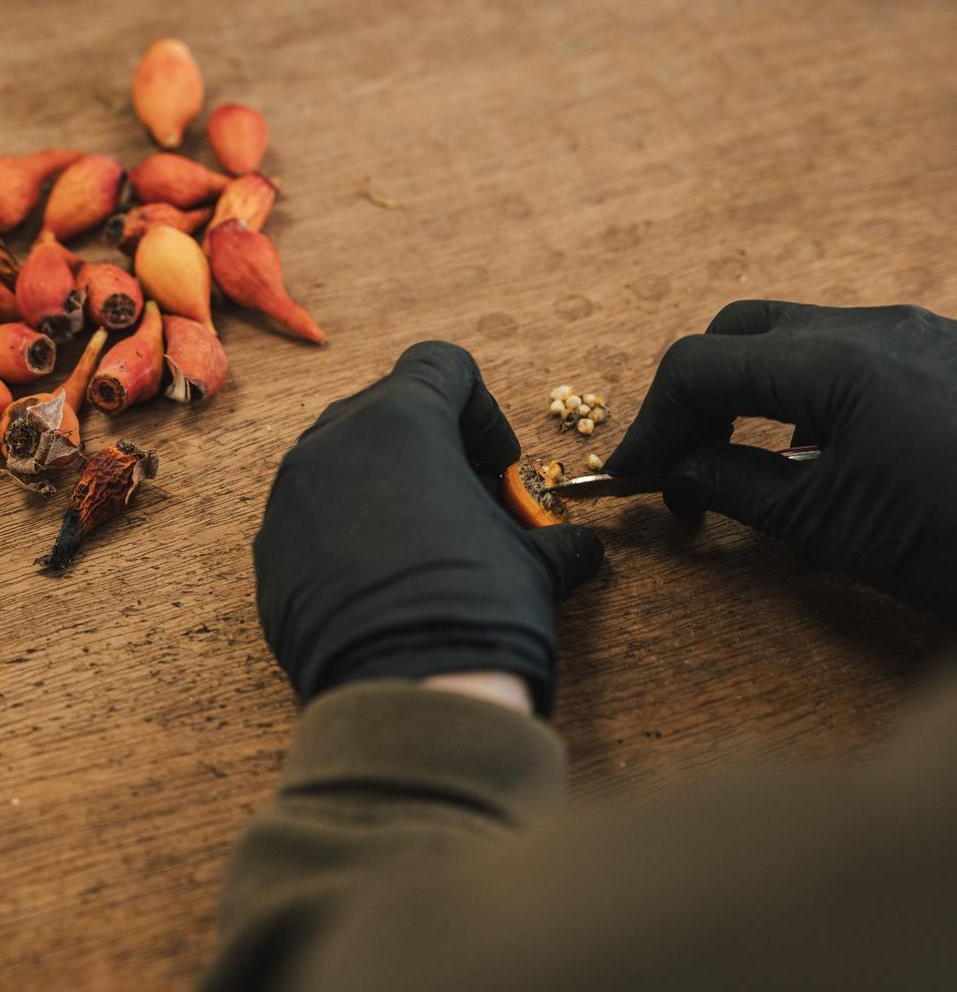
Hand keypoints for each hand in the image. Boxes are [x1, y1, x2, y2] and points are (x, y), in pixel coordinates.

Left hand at [253, 341, 602, 714]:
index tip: (497, 465)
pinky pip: (312, 510)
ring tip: (423, 538)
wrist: (409, 695)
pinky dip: (348, 524)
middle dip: (435, 445)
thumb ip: (557, 540)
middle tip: (466, 501)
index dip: (481, 409)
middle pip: (390, 407)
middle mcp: (335, 442)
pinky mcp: (270, 547)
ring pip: (345, 455)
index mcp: (403, 422)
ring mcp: (292, 494)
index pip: (441, 366)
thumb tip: (581, 550)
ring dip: (389, 481)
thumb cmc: (479, 609)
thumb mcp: (535, 563)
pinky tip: (381, 576)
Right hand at [607, 301, 956, 632]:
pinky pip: (856, 353)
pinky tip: (825, 450)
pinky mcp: (955, 353)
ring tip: (748, 462)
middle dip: (697, 393)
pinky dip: (810, 393)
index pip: (701, 365)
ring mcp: (924, 333)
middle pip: (743, 330)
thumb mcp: (831, 526)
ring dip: (752, 391)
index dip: (652, 420)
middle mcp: (878, 326)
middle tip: (685, 459)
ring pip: (800, 336)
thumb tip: (679, 470)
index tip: (635, 474)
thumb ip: (737, 486)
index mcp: (838, 363)